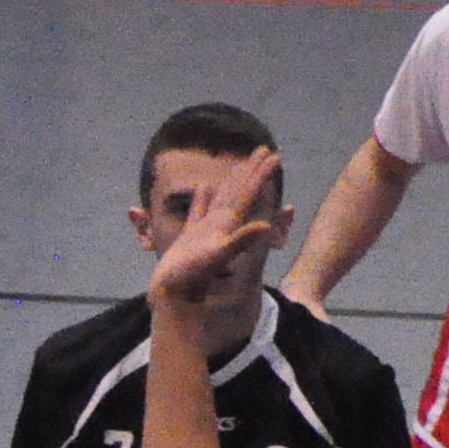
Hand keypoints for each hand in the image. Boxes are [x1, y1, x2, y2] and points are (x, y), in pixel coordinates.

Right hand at [151, 151, 283, 312]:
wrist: (173, 297)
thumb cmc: (191, 277)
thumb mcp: (217, 257)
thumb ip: (240, 240)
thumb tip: (265, 226)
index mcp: (228, 224)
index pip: (248, 194)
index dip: (261, 175)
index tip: (275, 156)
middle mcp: (221, 225)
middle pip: (239, 192)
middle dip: (252, 171)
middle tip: (264, 150)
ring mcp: (206, 230)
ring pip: (221, 199)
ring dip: (231, 181)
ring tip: (240, 163)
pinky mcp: (190, 238)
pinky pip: (199, 212)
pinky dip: (202, 198)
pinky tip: (204, 186)